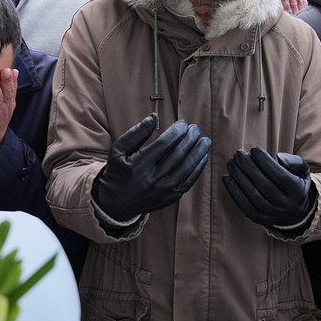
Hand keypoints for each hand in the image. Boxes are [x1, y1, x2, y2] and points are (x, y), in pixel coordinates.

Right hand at [92, 114, 211, 222]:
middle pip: (178, 154)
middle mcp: (153, 178)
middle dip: (190, 139)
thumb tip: (154, 117)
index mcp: (140, 164)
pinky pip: (188, 182)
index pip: (165, 144)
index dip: (177, 131)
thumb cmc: (118, 171)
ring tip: (205, 141)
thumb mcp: (119, 149)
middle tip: (195, 129)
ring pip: (187, 168)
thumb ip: (136, 133)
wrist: (115, 203)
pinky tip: (202, 157)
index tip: (183, 123)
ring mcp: (163, 190)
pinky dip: (198, 168)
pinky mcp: (170, 198)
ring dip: (198, 152)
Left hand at [223, 148, 316, 227]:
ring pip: (253, 195)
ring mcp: (272, 215)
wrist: (295, 213)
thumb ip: (295, 162)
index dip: (265, 162)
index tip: (254, 149)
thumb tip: (278, 157)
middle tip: (239, 154)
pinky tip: (227, 178)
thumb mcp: (302, 172)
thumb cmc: (295, 185)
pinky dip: (234, 191)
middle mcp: (286, 206)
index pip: (280, 176)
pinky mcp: (259, 220)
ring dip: (239, 177)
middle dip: (249, 167)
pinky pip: (244, 205)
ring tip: (232, 163)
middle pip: (264, 185)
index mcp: (298, 193)